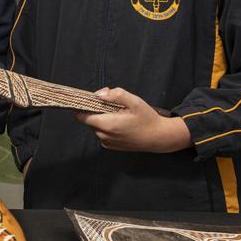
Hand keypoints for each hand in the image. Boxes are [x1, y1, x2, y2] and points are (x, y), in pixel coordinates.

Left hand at [73, 88, 191, 152]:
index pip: (81, 116)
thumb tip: (99, 94)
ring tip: (118, 113)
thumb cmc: (148, 119)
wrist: (159, 138)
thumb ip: (116, 95)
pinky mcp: (111, 146)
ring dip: (102, 118)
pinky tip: (120, 123)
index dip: (82, 106)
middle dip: (96, 109)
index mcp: (107, 125)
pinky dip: (107, 126)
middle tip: (111, 103)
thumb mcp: (134, 102)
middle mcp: (104, 135)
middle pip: (89, 119)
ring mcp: (107, 142)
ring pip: (96, 125)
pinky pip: (102, 132)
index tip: (88, 99)